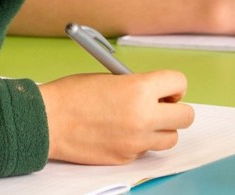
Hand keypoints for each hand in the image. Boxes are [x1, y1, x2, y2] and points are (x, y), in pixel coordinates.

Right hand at [40, 70, 193, 164]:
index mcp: (140, 88)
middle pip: (186, 116)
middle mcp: (144, 116)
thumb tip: (156, 93)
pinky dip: (140, 142)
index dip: (174, 85)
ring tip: (142, 121)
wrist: (48, 120)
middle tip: (160, 106)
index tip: (166, 88)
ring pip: (171, 138)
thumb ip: (138, 85)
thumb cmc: (73, 95)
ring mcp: (136, 140)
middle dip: (175, 109)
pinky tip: (121, 133)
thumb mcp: (112, 77)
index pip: (179, 82)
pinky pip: (146, 151)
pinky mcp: (125, 158)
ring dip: (162, 129)